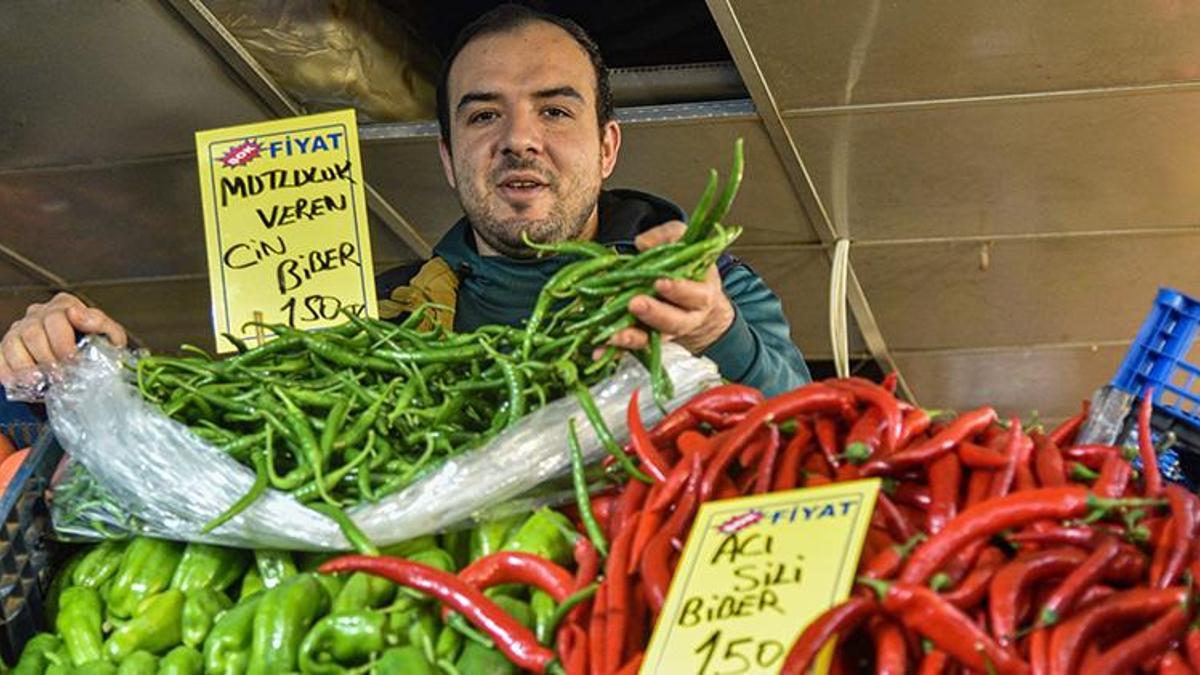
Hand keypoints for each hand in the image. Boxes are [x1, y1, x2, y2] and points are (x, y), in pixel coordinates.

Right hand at [0, 292, 126, 386]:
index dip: (62, 341)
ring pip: (13, 343)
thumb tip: (81, 315)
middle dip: (47, 357)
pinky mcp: (7, 348)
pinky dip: (7, 371)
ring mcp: (20, 330)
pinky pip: (0, 357)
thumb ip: (102, 324)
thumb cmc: (98, 346)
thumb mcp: (110, 335)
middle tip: (60, 377)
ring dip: (26, 366)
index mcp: (64, 306)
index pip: (57, 316)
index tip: (71, 359)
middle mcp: (39, 314)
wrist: (87, 362)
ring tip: (40, 381)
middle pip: (33, 331)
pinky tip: (20, 382)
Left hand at [605, 220, 734, 355]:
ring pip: (652, 339)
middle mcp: (687, 319)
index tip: (660, 282)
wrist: (696, 302)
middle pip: (674, 321)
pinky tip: (599, 351)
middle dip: (654, 314)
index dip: (678, 289)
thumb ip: (668, 237)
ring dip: (632, 338)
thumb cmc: (688, 269)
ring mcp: (666, 333)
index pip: (693, 294)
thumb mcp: (684, 243)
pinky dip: (615, 350)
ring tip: (613, 335)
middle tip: (635, 304)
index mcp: (701, 295)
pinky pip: (632, 349)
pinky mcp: (647, 341)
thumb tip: (642, 243)